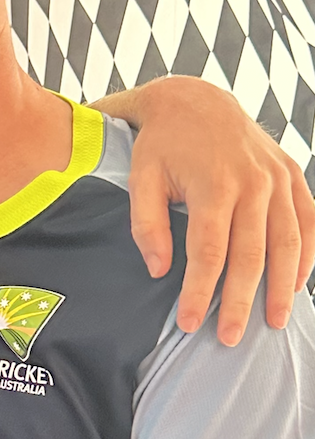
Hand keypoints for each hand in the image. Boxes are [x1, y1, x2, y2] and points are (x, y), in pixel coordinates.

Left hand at [99, 76, 314, 344]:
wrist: (194, 99)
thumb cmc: (161, 145)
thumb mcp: (140, 178)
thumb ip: (146, 225)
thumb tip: (159, 270)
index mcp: (213, 184)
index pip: (209, 251)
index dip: (200, 291)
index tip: (189, 323)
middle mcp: (252, 182)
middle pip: (250, 254)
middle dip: (240, 300)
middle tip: (230, 338)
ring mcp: (277, 178)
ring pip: (286, 241)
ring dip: (282, 285)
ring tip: (275, 322)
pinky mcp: (291, 174)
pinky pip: (308, 219)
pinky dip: (308, 252)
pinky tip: (300, 282)